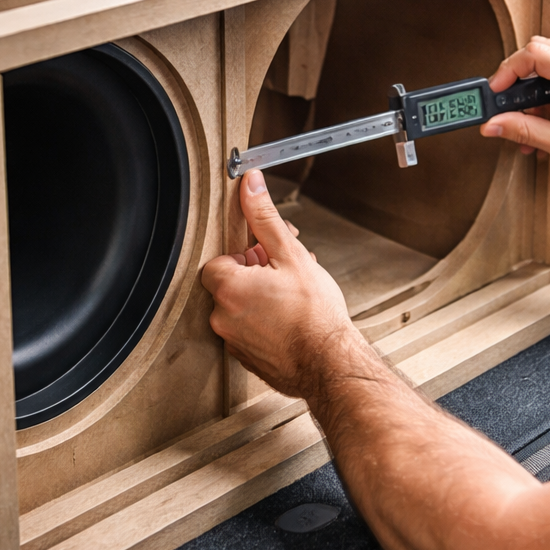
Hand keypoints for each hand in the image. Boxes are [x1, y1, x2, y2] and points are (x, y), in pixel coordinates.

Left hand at [201, 170, 359, 398]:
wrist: (329, 363)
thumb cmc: (314, 315)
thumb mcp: (292, 255)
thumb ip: (265, 218)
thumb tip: (251, 186)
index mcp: (228, 287)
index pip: (220, 259)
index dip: (246, 254)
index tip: (266, 256)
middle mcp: (222, 316)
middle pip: (231, 282)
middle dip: (257, 272)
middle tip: (286, 271)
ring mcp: (233, 341)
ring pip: (241, 307)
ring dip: (263, 296)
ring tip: (294, 295)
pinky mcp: (247, 358)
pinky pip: (250, 330)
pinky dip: (266, 321)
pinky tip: (292, 318)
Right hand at [480, 37, 549, 179]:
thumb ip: (523, 131)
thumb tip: (495, 126)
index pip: (534, 53)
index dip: (508, 70)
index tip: (497, 90)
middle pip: (540, 51)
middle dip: (518, 78)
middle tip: (506, 103)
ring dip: (533, 88)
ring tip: (528, 119)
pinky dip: (548, 91)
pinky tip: (544, 117)